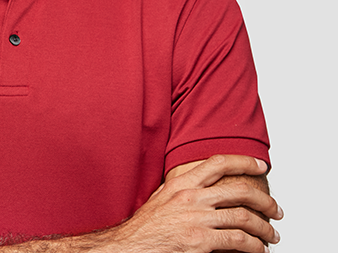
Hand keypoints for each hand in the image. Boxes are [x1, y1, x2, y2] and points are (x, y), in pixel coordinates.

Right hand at [107, 155, 281, 252]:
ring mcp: (196, 218)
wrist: (128, 247)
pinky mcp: (200, 241)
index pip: (217, 163)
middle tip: (276, 210)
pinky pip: (239, 240)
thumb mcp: (160, 199)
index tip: (261, 165)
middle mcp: (190, 197)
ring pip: (244, 217)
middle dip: (265, 201)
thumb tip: (199, 185)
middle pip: (239, 191)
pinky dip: (255, 246)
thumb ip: (180, 190)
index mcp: (180, 184)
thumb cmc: (144, 228)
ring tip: (272, 235)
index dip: (244, 161)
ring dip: (265, 228)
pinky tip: (258, 249)